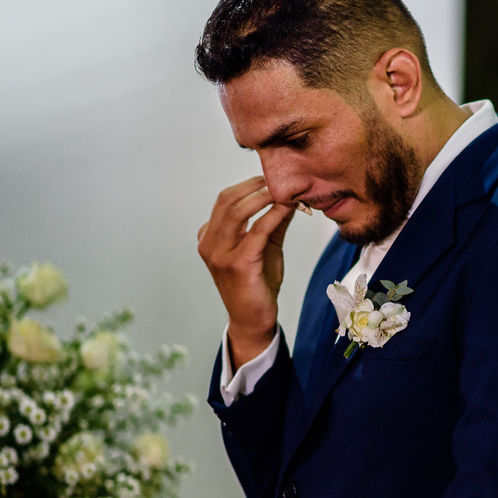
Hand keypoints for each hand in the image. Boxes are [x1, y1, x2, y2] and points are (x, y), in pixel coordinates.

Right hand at [197, 176, 294, 366]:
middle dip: (255, 185)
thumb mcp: (265, 246)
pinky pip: (256, 231)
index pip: (225, 199)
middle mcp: (208, 243)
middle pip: (227, 200)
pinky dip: (272, 215)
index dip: (249, 185)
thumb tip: (289, 196)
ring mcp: (219, 254)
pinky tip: (287, 208)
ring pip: (237, 211)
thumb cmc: (257, 283)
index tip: (273, 178)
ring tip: (284, 190)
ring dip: (263, 196)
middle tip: (279, 179)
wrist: (254, 319)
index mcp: (209, 236)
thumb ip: (273, 222)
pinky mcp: (237, 264)